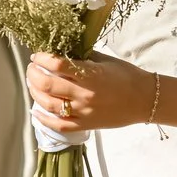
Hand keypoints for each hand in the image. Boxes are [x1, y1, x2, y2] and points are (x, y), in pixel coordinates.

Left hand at [27, 52, 155, 134]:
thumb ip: (82, 56)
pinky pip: (59, 125)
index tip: (38, 55)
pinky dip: (43, 119)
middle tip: (32, 68)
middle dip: (34, 74)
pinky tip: (36, 110)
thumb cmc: (127, 76)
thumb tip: (60, 51)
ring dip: (35, 92)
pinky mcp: (85, 125)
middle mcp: (84, 94)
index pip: (57, 64)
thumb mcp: (105, 60)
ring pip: (48, 104)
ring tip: (33, 84)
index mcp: (90, 74)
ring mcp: (83, 112)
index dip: (42, 59)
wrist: (144, 100)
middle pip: (47, 84)